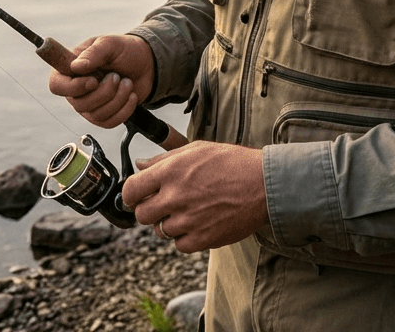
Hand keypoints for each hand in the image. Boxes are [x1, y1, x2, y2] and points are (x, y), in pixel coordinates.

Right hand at [47, 34, 154, 127]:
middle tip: (117, 76)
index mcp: (71, 68)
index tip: (93, 80)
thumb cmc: (124, 50)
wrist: (147, 63)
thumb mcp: (110, 43)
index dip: (72, 88)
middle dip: (104, 92)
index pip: (56, 85)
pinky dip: (124, 110)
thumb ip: (93, 53)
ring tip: (127, 83)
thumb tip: (76, 67)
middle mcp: (77, 88)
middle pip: (79, 104)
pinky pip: (109, 122)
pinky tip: (131, 95)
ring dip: (117, 99)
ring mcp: (90, 104)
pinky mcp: (104, 115)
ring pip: (96, 114)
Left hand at [121, 141, 268, 252]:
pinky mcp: (202, 239)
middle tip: (165, 203)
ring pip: (160, 231)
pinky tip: (198, 222)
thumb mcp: (197, 149)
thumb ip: (164, 158)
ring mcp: (188, 220)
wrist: (263, 185)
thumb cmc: (232, 163)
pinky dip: (185, 237)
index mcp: (171, 171)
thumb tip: (140, 164)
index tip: (138, 195)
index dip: (132, 193)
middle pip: (142, 214)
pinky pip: (179, 245)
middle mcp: (176, 196)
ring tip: (189, 210)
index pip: (131, 190)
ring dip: (169, 223)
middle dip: (150, 209)